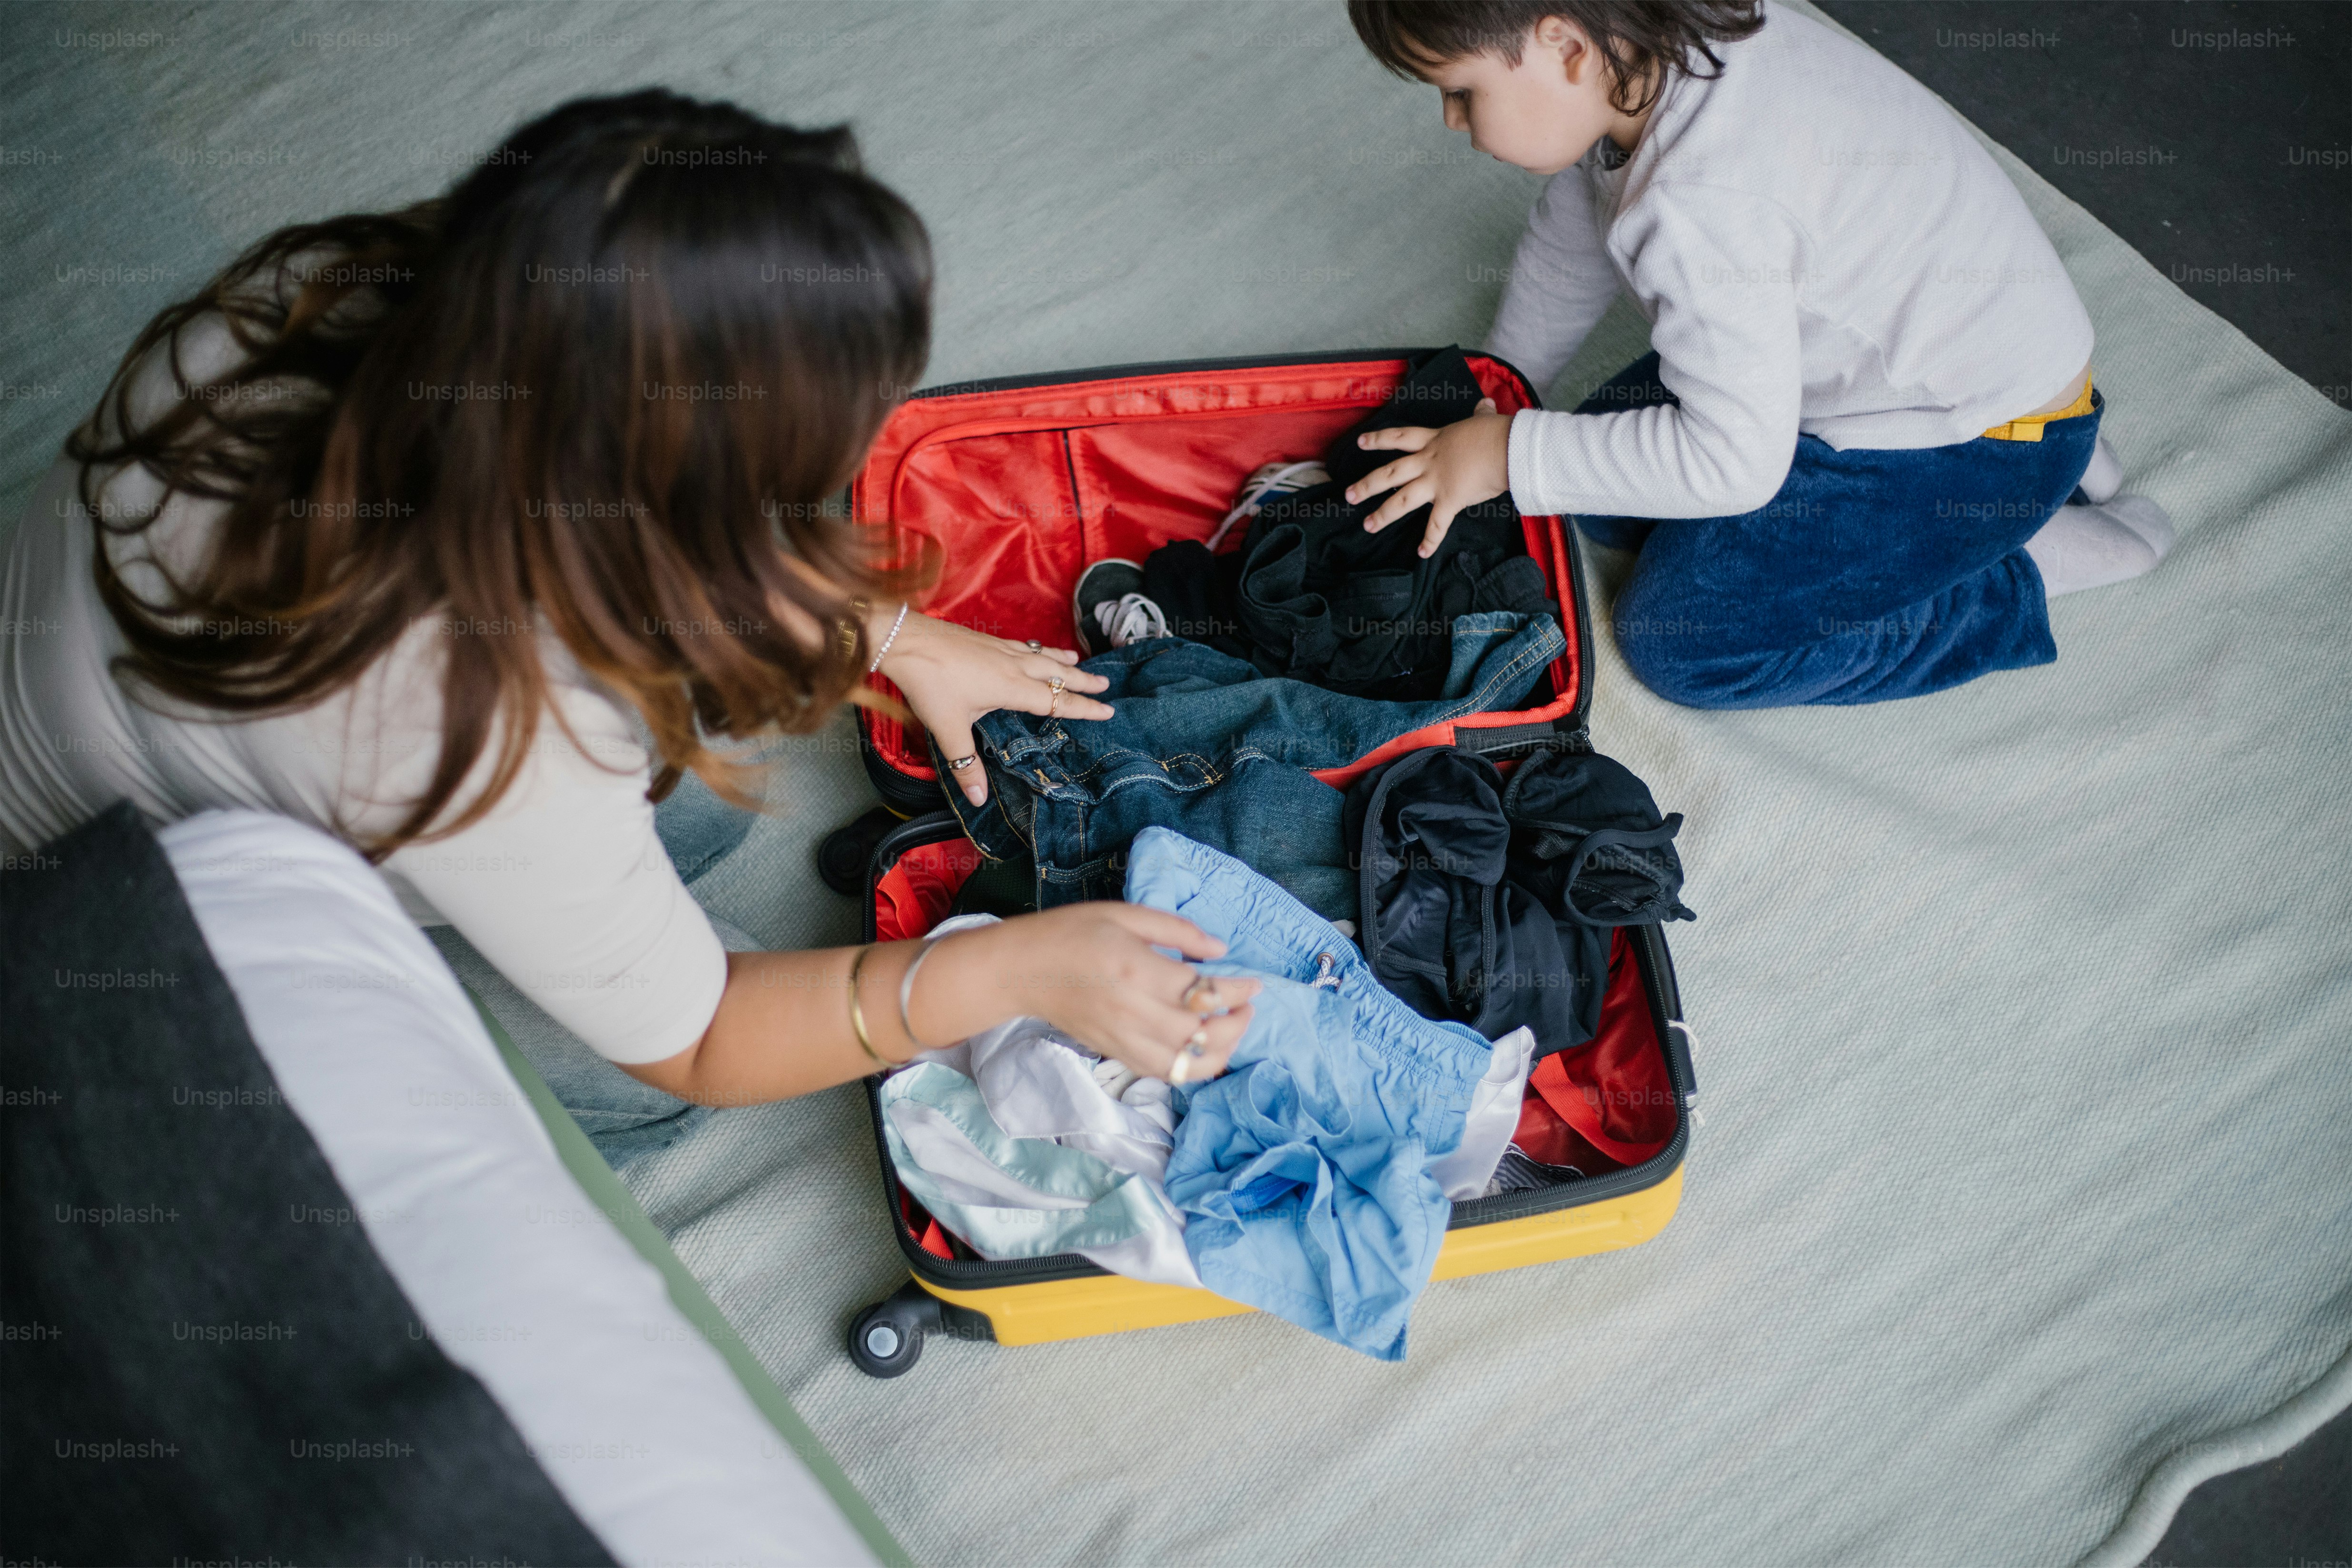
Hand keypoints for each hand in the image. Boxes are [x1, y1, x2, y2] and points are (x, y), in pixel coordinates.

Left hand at [873, 609, 1110, 805]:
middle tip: (1105, 684)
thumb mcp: (947, 729)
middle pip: (1056, 673)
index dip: (1083, 707)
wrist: (905, 640)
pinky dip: (1039, 649)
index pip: (1056, 700)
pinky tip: (1035, 649)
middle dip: (1082, 680)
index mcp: (1011, 687)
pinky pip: (1024, 645)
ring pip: (1041, 655)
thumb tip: (978, 799)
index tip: (1107, 710)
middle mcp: (1013, 665)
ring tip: (1078, 661)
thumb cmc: (929, 684)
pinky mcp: (986, 640)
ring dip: (1062, 661)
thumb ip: (965, 764)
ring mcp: (1000, 649)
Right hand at [926, 905, 1258, 1083]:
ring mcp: (1121, 1038)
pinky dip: (1187, 1068)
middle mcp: (1131, 1010)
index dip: (1237, 992)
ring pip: (1182, 1067)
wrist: (1020, 968)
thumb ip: (1177, 931)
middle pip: (1198, 1036)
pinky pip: (1159, 1073)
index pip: (1202, 993)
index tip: (1253, 984)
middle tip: (1248, 1008)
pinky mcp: (1112, 1052)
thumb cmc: (1071, 932)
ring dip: (1217, 1055)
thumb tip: (1220, 949)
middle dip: (1235, 1025)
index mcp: (1135, 969)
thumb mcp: (1125, 913)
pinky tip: (1201, 1051)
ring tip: (1231, 1033)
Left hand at [1345, 398, 1512, 557]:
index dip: (1379, 440)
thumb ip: (1481, 414)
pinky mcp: (1450, 500)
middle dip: (1368, 485)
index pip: (1400, 437)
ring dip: (1384, 514)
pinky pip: (1437, 524)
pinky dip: (1430, 540)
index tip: (1361, 442)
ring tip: (1368, 526)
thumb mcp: (1483, 420)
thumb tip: (1487, 404)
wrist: (1505, 446)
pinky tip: (1422, 553)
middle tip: (1349, 495)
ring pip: (1402, 499)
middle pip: (1391, 473)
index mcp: (1435, 440)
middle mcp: (1429, 461)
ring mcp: (1436, 482)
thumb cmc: (1496, 432)